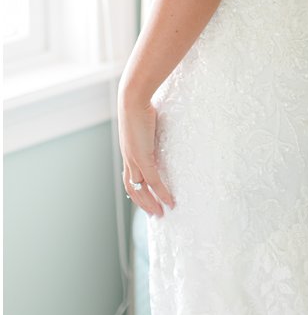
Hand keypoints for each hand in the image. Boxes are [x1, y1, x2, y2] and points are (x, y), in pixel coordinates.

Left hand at [119, 94, 174, 215]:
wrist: (133, 100)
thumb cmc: (141, 104)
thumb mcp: (146, 120)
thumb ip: (151, 128)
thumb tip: (161, 123)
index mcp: (129, 151)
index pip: (130, 178)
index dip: (137, 190)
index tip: (147, 200)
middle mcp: (129, 159)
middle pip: (133, 189)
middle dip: (143, 203)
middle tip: (155, 214)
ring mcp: (134, 160)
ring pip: (140, 190)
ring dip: (150, 203)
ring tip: (162, 213)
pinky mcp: (143, 158)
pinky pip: (153, 181)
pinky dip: (162, 193)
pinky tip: (170, 201)